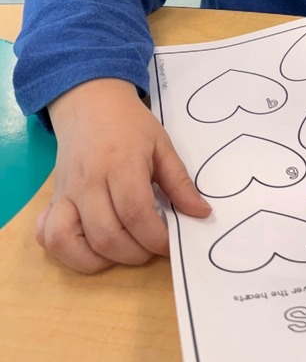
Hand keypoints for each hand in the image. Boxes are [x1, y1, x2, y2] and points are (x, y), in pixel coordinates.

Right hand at [38, 79, 210, 273]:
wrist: (90, 102)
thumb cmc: (130, 124)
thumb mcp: (162, 146)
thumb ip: (180, 182)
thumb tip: (201, 214)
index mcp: (120, 164)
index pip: (135, 213)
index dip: (156, 237)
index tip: (171, 243)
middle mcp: (87, 182)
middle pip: (105, 235)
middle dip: (135, 253)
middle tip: (151, 246)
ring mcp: (65, 192)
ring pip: (68, 242)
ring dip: (99, 259)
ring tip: (124, 249)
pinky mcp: (52, 199)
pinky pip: (46, 236)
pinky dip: (65, 251)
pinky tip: (90, 246)